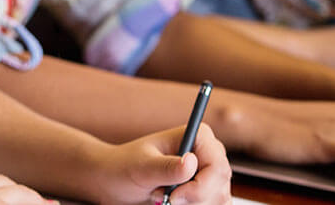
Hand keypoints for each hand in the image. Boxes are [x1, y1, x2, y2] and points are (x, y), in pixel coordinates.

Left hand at [90, 123, 231, 204]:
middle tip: (165, 199)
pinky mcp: (205, 193)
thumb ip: (166, 167)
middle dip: (192, 200)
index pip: (217, 166)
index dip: (200, 187)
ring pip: (218, 201)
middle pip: (219, 188)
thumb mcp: (142, 168)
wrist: (115, 182)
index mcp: (198, 136)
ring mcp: (210, 176)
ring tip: (164, 198)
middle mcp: (209, 154)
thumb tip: (191, 162)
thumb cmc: (125, 168)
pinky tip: (173, 204)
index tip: (173, 197)